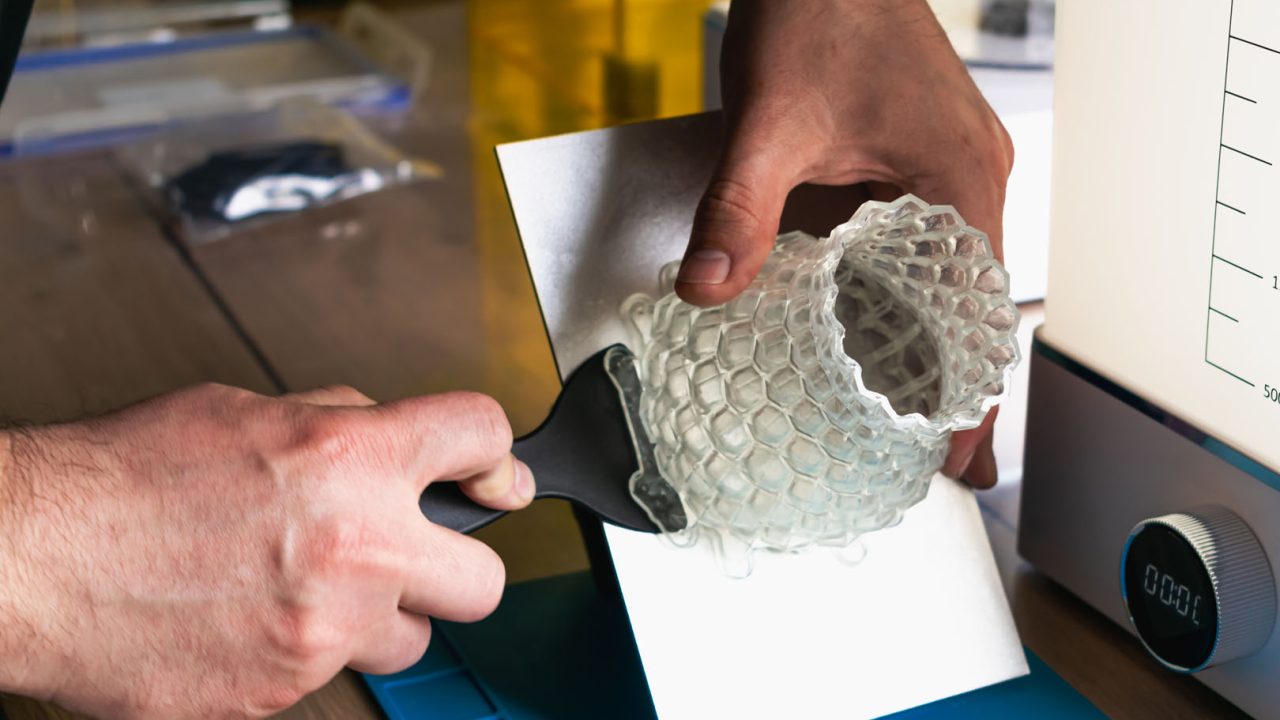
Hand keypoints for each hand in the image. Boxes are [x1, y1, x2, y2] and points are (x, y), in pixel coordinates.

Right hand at [0, 384, 533, 717]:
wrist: (38, 557)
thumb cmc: (127, 479)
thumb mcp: (250, 412)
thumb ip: (341, 423)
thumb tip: (393, 434)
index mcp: (352, 458)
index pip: (483, 436)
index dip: (495, 455)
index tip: (493, 476)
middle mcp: (357, 548)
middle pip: (485, 580)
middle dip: (456, 565)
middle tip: (418, 555)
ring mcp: (325, 631)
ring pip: (410, 642)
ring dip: (378, 619)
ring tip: (308, 588)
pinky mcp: (284, 691)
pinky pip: (333, 675)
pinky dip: (308, 651)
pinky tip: (255, 619)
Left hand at [678, 0, 1012, 486]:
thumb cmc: (820, 8)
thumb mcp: (770, 120)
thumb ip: (739, 208)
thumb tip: (708, 290)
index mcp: (959, 176)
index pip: (977, 310)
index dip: (966, 390)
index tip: (959, 457)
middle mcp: (966, 178)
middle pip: (967, 307)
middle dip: (952, 386)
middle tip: (942, 467)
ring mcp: (942, 169)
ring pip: (940, 280)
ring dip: (924, 347)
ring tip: (910, 424)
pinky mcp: (909, 160)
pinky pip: (910, 246)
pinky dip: (893, 297)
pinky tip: (867, 336)